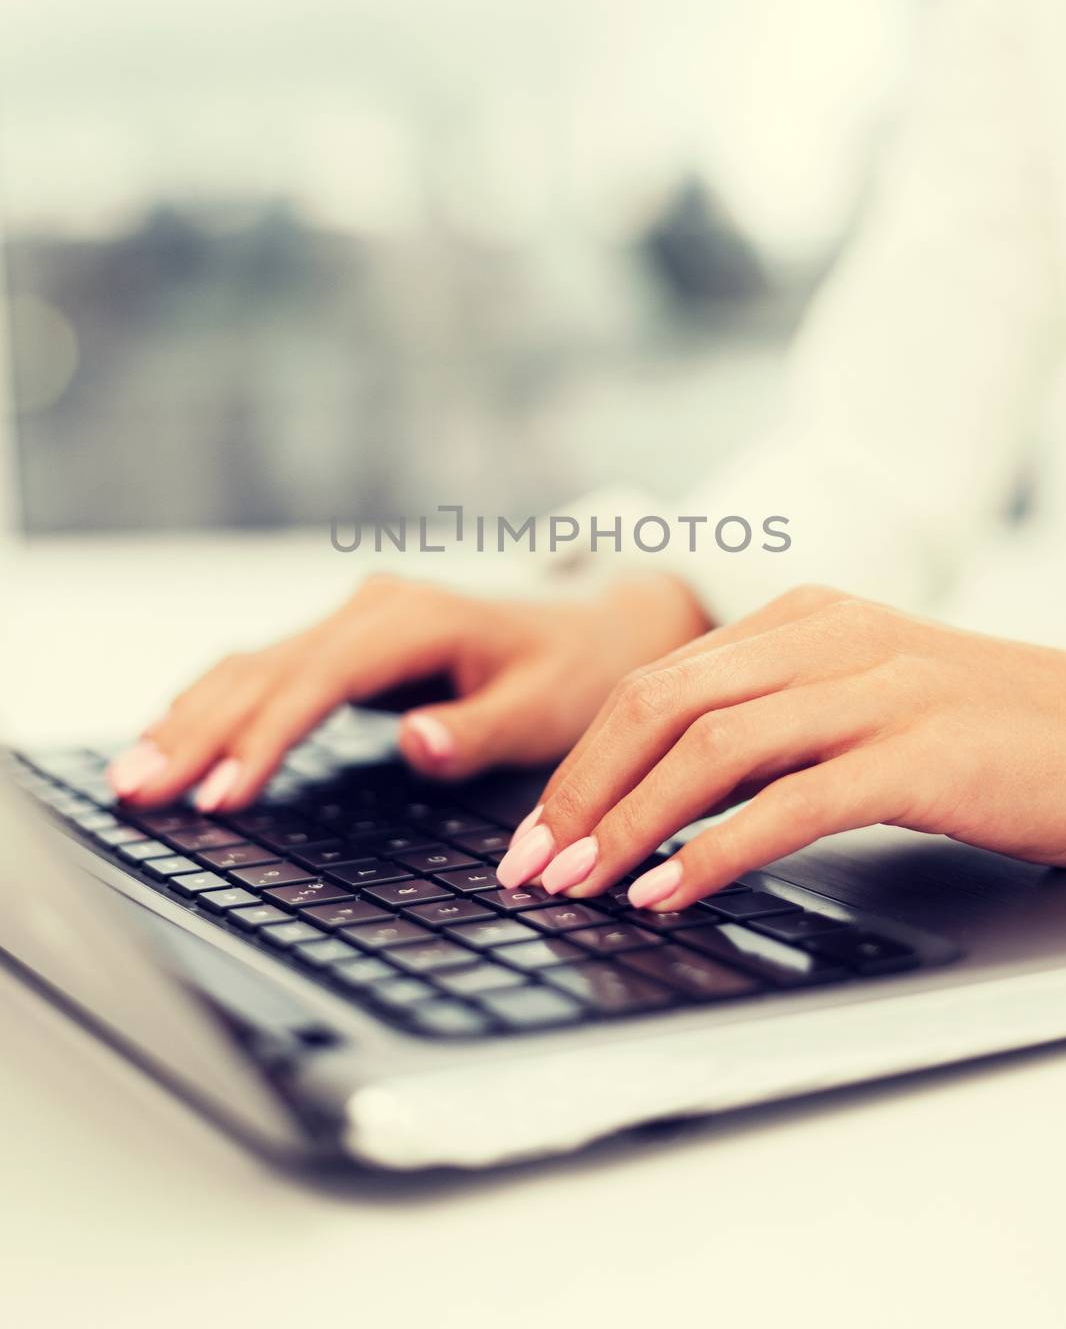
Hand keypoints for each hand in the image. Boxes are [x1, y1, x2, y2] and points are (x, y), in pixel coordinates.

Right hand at [107, 572, 708, 811]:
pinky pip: (266, 672)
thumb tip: (412, 743)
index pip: (318, 682)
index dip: (264, 739)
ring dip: (190, 719)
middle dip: (197, 732)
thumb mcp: (546, 708)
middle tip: (137, 792)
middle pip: (265, 671)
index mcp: (414, 620)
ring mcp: (353, 620)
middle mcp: (371, 609)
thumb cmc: (574, 669)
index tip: (218, 795)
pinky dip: (215, 705)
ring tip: (132, 777)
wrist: (593, 620)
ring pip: (252, 667)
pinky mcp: (346, 644)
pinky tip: (174, 736)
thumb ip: (479, 730)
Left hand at [495, 585, 1065, 908]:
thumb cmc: (990, 735)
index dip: (584, 759)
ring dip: (627, 823)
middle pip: (661, 703)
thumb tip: (665, 802)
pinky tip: (669, 893)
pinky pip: (791, 802)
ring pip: (711, 747)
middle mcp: (828, 638)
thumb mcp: (863, 703)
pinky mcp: (918, 752)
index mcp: (804, 619)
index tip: (539, 830)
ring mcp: (874, 688)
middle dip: (581, 790)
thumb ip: (773, 729)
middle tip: (531, 864)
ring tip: (578, 885)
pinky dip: (716, 851)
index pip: (658, 682)